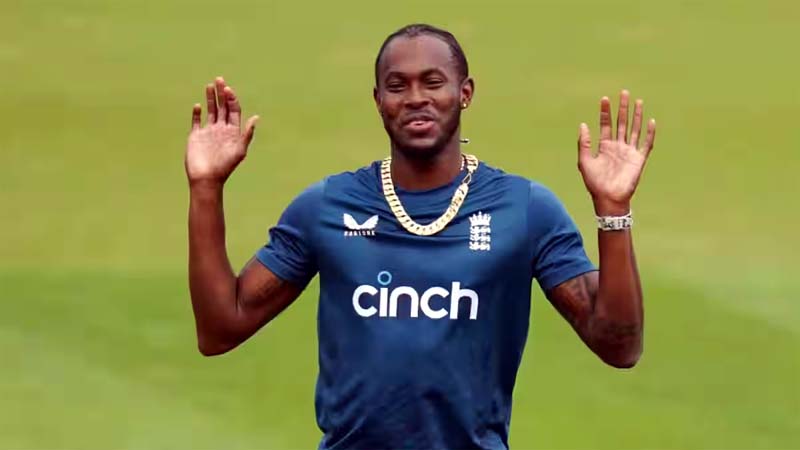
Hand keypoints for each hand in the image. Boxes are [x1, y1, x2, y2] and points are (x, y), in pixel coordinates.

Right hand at [185, 77, 258, 186]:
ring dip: (211, 99)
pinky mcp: (196, 136)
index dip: (232, 99)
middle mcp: (221, 130)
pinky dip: (197, 113)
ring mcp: (208, 132)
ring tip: (209, 85)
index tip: (228, 89)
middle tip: (219, 79)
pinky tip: (198, 105)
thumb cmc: (225, 166)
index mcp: (232, 131)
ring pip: (211, 111)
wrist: (207, 178)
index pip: (233, 110)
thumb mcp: (240, 150)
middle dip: (221, 93)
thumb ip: (247, 133)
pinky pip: (196, 121)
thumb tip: (256, 117)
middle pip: (222, 107)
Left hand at [577, 90, 655, 214]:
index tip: (605, 99)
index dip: (605, 112)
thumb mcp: (584, 161)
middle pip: (621, 123)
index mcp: (604, 146)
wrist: (608, 199)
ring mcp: (629, 152)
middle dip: (622, 108)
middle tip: (624, 93)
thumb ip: (584, 143)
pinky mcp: (639, 159)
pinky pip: (646, 144)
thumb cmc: (595, 183)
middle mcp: (618, 147)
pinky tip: (651, 121)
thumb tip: (583, 124)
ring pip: (634, 129)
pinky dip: (649, 133)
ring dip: (636, 116)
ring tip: (638, 101)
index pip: (606, 125)